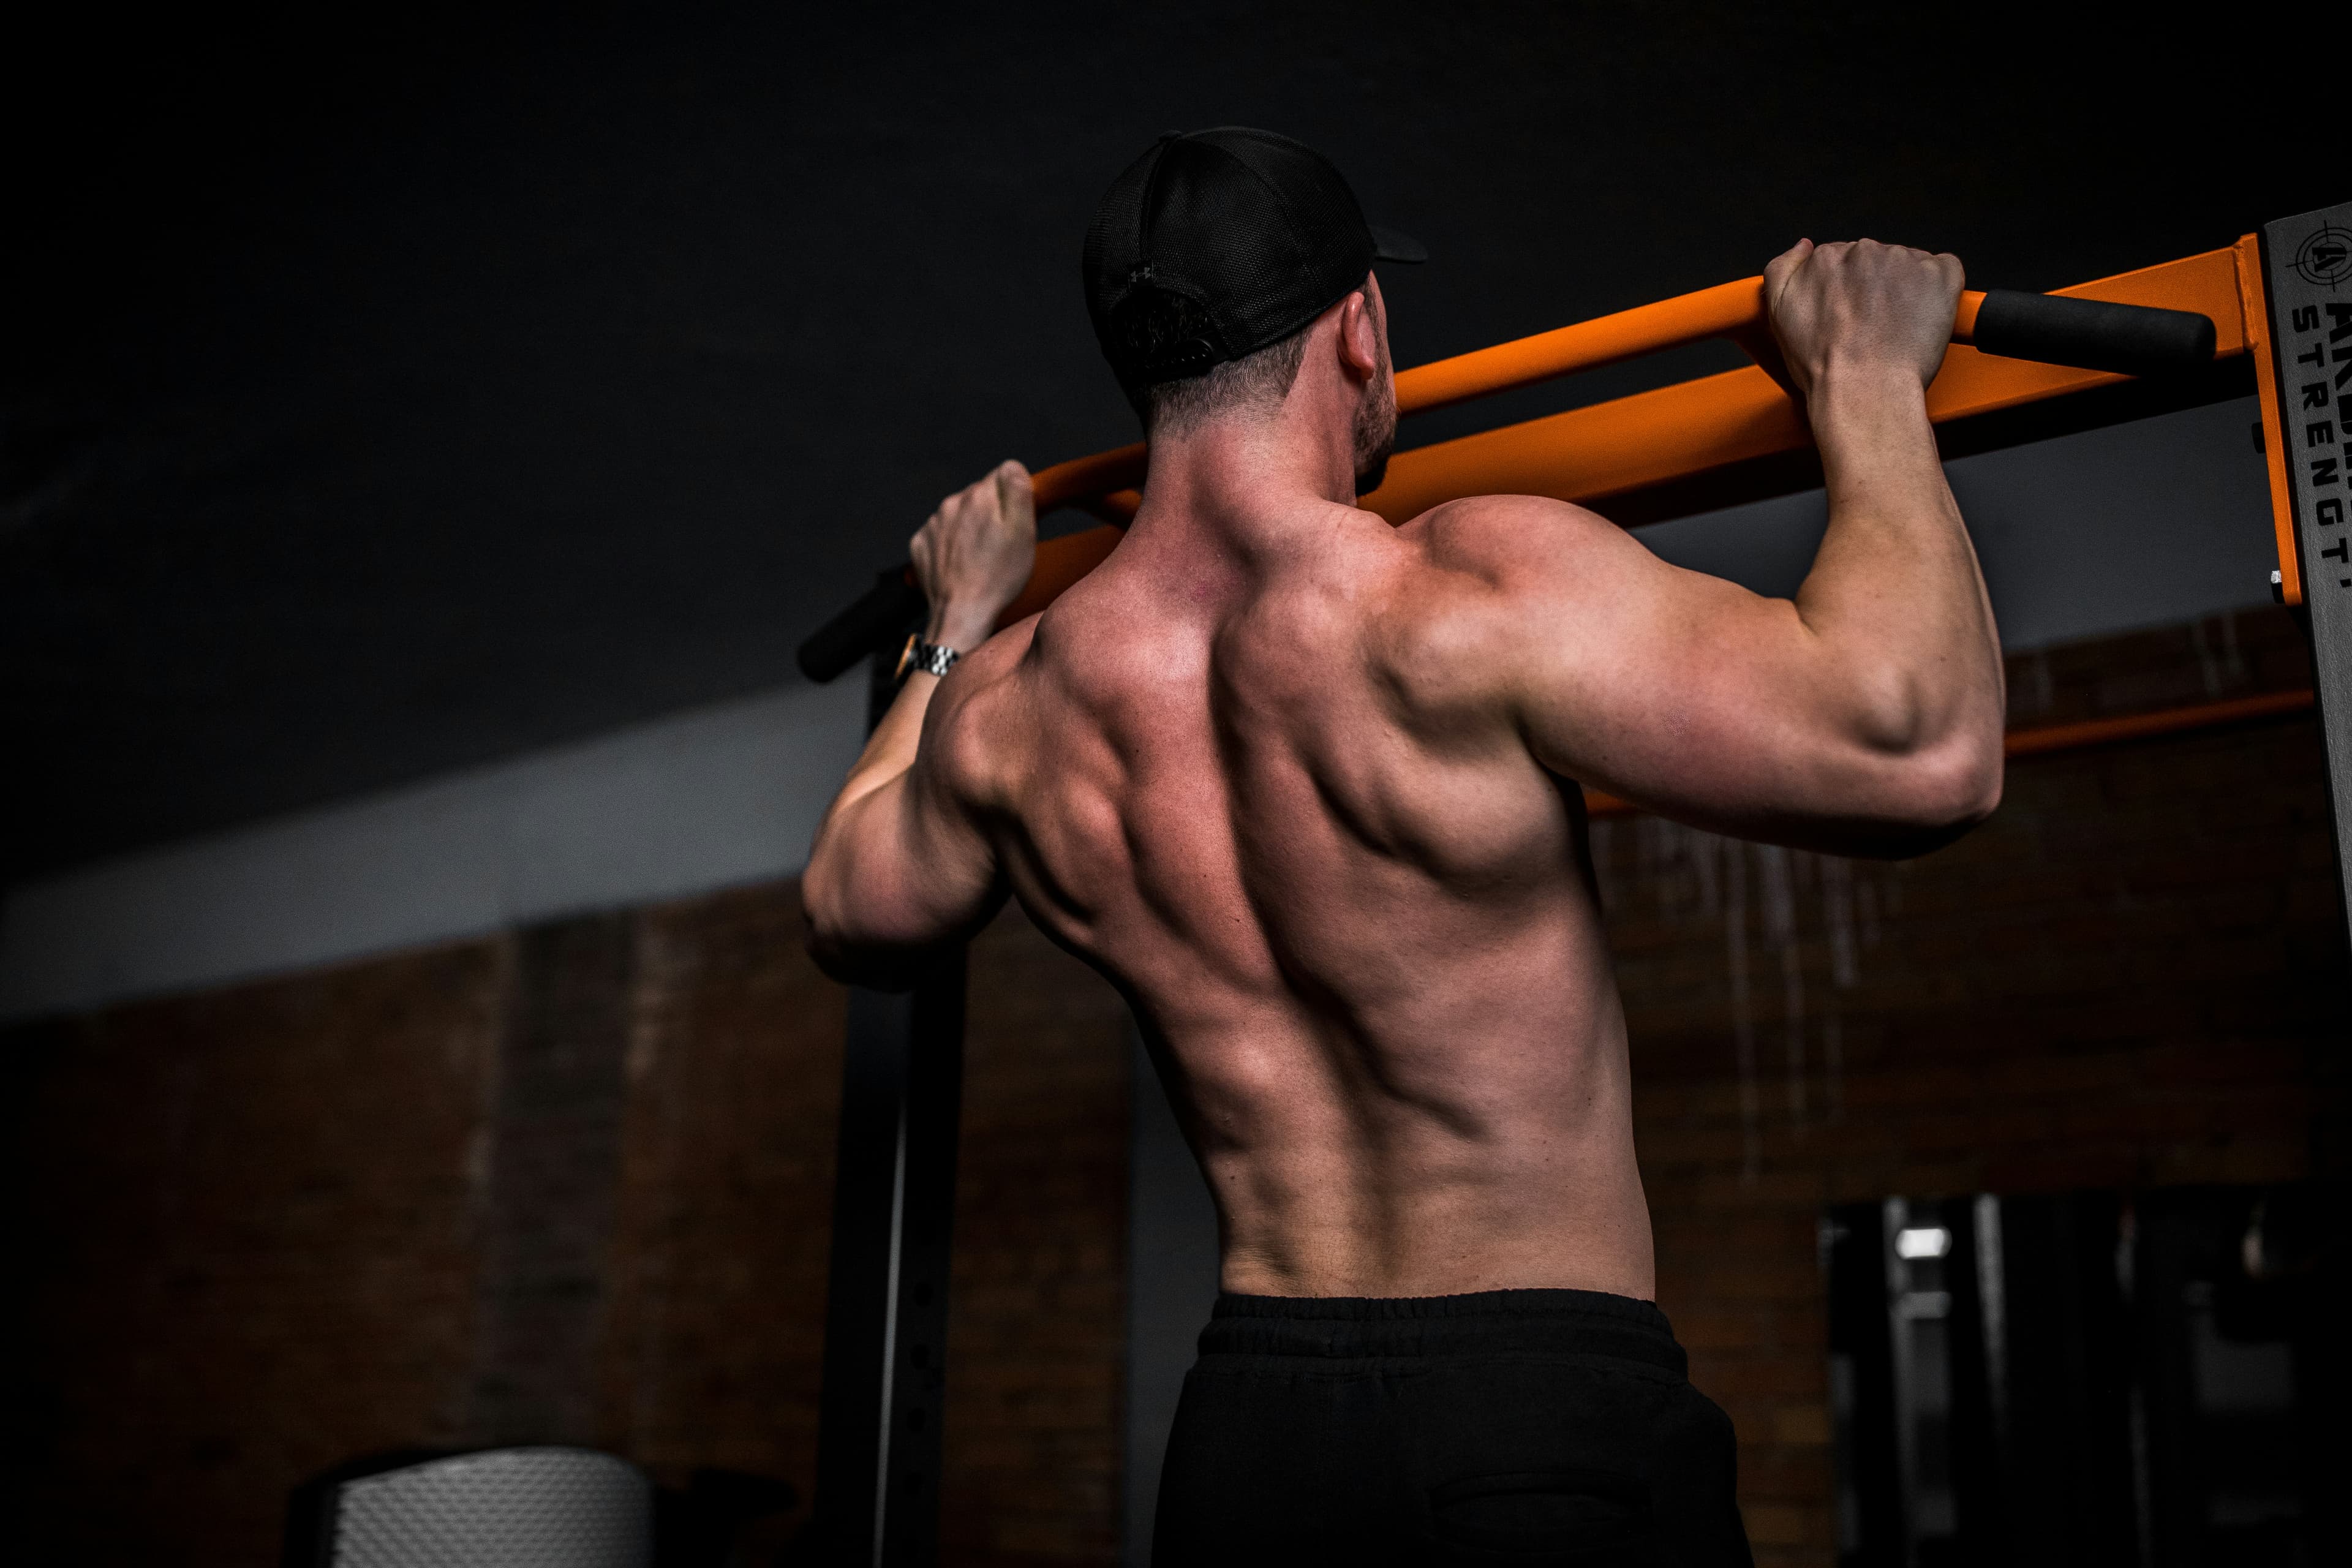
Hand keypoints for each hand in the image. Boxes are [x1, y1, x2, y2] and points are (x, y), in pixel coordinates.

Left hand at [910, 459, 1035, 651]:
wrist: (961, 614)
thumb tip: (1011, 466)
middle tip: (1000, 546)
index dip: (1013, 499)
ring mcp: (932, 524)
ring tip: (980, 559)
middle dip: (990, 513)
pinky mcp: (920, 544)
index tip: (1014, 524)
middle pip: (979, 496)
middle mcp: (951, 503)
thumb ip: (1018, 488)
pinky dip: (951, 546)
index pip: (1002, 476)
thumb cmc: (998, 576)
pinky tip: (961, 566)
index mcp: (979, 495)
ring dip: (969, 529)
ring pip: (958, 515)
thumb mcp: (1023, 531)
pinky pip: (940, 535)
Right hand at [1763, 239, 1964, 400]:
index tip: (1849, 313)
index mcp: (1826, 259)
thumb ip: (1782, 270)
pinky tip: (1922, 317)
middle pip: (1875, 260)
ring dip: (1906, 289)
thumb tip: (1802, 247)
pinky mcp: (1939, 275)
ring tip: (1896, 327)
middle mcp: (1865, 251)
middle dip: (1876, 287)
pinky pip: (1944, 269)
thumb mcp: (1778, 315)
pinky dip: (1938, 290)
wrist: (1863, 390)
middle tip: (1872, 325)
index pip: (1842, 259)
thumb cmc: (1825, 365)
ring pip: (1908, 265)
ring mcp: (1905, 260)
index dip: (1847, 289)